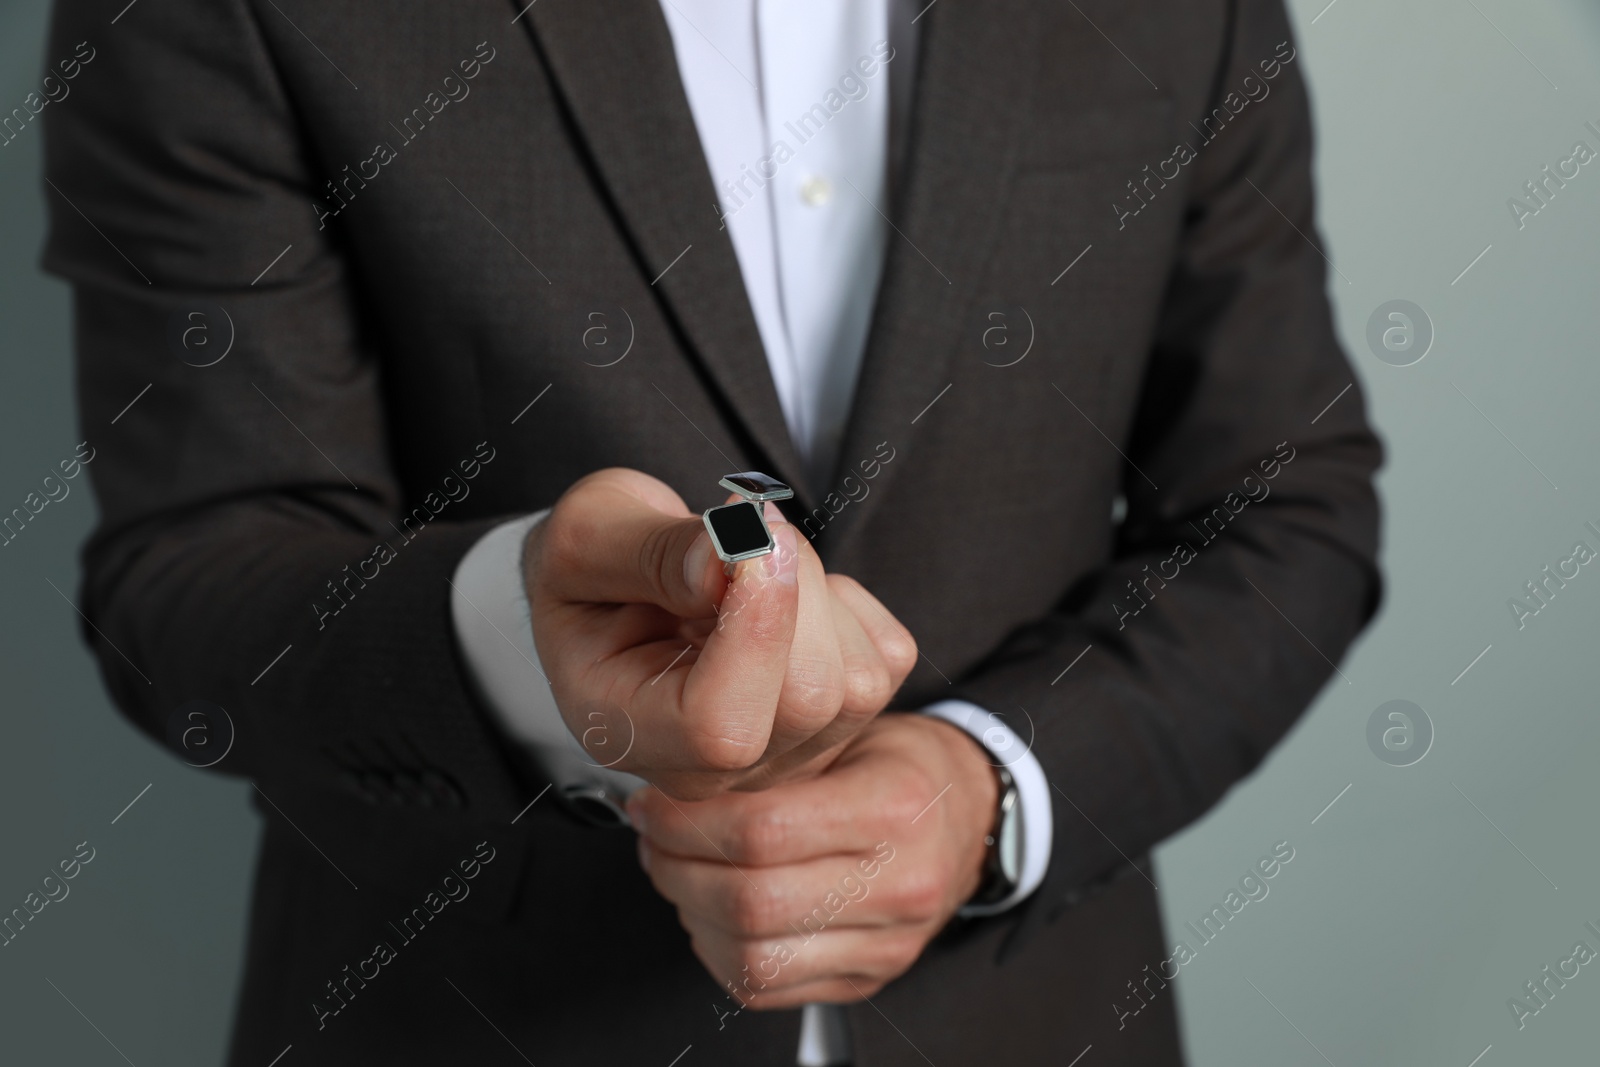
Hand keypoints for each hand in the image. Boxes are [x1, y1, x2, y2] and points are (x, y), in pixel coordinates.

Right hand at [524, 468, 916, 799]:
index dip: (757, 631)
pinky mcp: (837, 722)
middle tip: (743, 525)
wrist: (618, 582)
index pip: (722, 727)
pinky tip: (790, 594)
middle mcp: (709, 768)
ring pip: (856, 682)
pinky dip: (849, 603)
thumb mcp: (587, 534)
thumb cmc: (594, 563)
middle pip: (808, 700)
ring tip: (754, 560)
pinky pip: (886, 658)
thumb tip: (726, 562)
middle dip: (794, 586)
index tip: (746, 538)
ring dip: (821, 590)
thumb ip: (649, 551)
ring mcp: (781, 754)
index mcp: (627, 733)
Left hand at [628, 713, 998, 1007]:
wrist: (969, 815)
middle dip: (676, 870)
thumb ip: (774, 753)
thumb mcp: (851, 729)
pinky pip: (767, 988)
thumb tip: (674, 771)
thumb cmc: (900, 766)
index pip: (762, 830)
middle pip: (751, 902)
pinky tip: (711, 912)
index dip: (685, 821)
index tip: (653, 803)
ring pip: (754, 958)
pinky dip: (718, 953)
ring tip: (677, 872)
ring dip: (690, 916)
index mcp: (895, 808)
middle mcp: (900, 885)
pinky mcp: (868, 980)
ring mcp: (888, 945)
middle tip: (654, 839)